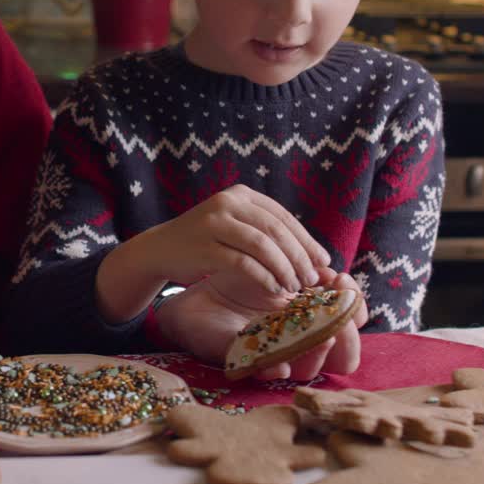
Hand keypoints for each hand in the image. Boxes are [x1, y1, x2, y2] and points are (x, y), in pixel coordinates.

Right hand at [122, 183, 330, 292]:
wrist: (160, 249)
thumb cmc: (206, 242)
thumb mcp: (235, 226)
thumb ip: (266, 233)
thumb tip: (314, 257)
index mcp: (241, 195)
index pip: (283, 217)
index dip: (306, 240)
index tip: (323, 261)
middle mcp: (228, 203)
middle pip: (276, 230)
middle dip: (299, 257)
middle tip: (312, 279)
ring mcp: (214, 223)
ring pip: (263, 246)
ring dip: (284, 268)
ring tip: (295, 286)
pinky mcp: (205, 247)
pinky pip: (244, 263)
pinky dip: (264, 277)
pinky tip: (275, 288)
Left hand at [157, 270, 367, 381]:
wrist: (196, 296)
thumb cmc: (241, 278)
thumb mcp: (275, 265)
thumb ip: (305, 270)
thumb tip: (331, 274)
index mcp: (311, 316)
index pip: (349, 323)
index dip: (355, 308)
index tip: (341, 282)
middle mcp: (300, 341)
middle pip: (342, 355)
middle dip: (345, 338)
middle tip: (336, 319)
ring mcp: (277, 354)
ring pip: (311, 369)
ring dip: (317, 354)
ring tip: (320, 336)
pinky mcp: (250, 363)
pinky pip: (271, 374)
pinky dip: (278, 370)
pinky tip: (279, 363)